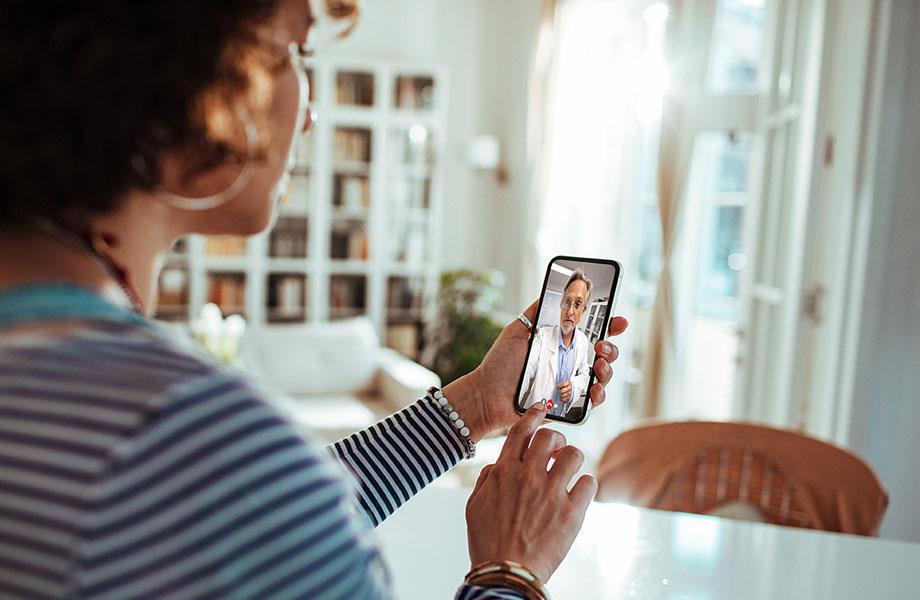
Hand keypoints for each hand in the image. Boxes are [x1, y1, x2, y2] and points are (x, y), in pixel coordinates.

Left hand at [444, 300, 627, 439]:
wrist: (487, 394)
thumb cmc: (500, 364)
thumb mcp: (517, 331)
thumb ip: (535, 313)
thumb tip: (549, 290)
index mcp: (561, 344)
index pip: (591, 333)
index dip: (609, 326)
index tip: (619, 321)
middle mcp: (569, 363)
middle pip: (603, 355)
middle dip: (611, 348)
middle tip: (602, 346)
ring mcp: (570, 384)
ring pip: (602, 377)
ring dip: (607, 370)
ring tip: (599, 365)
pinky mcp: (567, 404)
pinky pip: (590, 401)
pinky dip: (598, 395)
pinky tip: (594, 388)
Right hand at [466, 403, 595, 581]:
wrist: (506, 574)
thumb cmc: (488, 542)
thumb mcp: (475, 505)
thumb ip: (488, 478)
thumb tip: (500, 464)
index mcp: (504, 472)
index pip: (522, 430)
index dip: (534, 415)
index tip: (542, 409)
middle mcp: (529, 477)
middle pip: (552, 437)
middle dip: (557, 440)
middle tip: (556, 452)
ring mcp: (552, 493)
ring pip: (575, 455)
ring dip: (573, 460)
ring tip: (569, 472)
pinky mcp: (572, 512)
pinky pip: (590, 482)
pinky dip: (587, 484)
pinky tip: (579, 493)